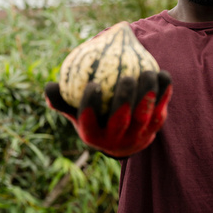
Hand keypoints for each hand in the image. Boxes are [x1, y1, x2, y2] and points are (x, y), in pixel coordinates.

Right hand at [45, 70, 172, 157]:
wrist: (122, 140)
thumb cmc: (94, 117)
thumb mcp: (75, 111)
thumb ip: (62, 100)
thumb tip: (49, 86)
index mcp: (93, 135)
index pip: (90, 122)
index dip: (91, 105)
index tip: (93, 84)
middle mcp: (116, 140)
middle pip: (121, 121)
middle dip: (124, 100)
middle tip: (126, 77)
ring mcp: (137, 137)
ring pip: (144, 116)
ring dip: (148, 95)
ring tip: (148, 72)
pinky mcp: (154, 131)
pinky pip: (160, 110)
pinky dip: (164, 94)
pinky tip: (163, 74)